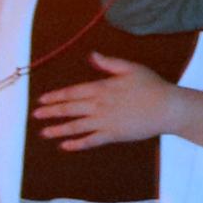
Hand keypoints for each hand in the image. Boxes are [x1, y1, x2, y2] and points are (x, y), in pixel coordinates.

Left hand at [32, 54, 199, 151]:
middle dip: (51, 112)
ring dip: (58, 129)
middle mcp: (100, 105)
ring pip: (76, 126)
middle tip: (36, 115)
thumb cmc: (151, 86)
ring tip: (44, 133)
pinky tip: (65, 146)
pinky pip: (91, 140)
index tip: (42, 100)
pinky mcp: (113, 135)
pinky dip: (77, 144)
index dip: (56, 96)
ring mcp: (105, 121)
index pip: (73, 92)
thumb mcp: (130, 68)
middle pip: (70, 109)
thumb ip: (109, 63)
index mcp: (102, 87)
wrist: (167, 107)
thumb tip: (91, 56)